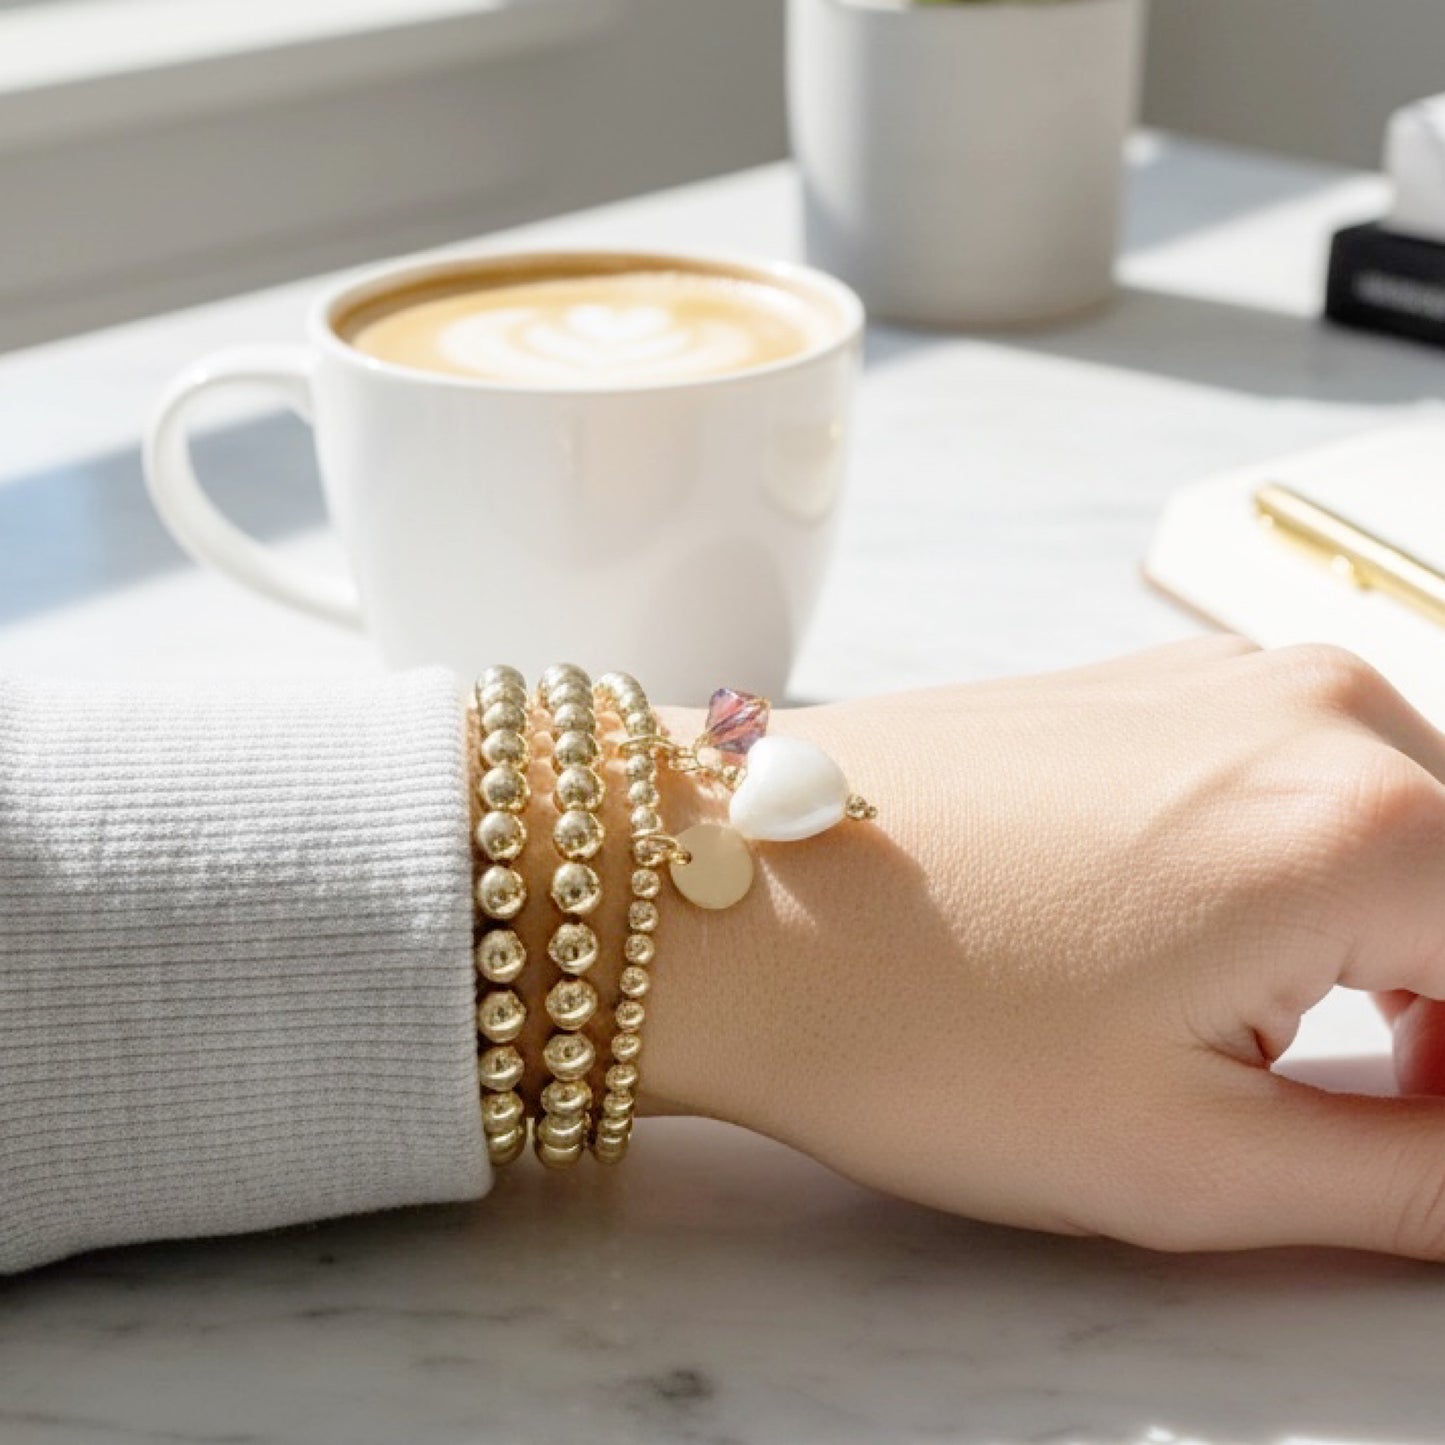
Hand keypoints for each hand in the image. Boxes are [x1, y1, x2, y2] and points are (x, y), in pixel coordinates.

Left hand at [641, 638, 1444, 1257]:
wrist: (716, 892)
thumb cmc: (914, 1027)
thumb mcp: (1190, 1159)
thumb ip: (1418, 1180)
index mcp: (1367, 823)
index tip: (1404, 1146)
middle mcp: (1319, 710)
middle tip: (1370, 1129)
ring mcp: (1225, 677)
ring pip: (1408, 834)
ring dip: (1395, 954)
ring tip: (1272, 1051)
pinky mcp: (1148, 685)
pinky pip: (1307, 782)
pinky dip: (1312, 881)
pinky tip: (1200, 953)